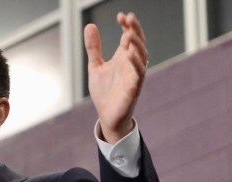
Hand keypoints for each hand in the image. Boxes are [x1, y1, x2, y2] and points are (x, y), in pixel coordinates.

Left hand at [84, 12, 147, 142]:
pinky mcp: (134, 88)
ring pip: (141, 56)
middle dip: (135, 30)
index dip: (127, 25)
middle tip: (129, 18)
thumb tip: (90, 25)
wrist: (107, 116)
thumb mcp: (95, 66)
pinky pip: (138, 74)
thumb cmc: (105, 92)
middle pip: (138, 42)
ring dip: (136, 44)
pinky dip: (135, 64)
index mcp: (123, 57)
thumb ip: (94, 47)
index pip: (129, 36)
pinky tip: (129, 54)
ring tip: (129, 33)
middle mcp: (131, 64)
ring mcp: (134, 75)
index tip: (120, 15)